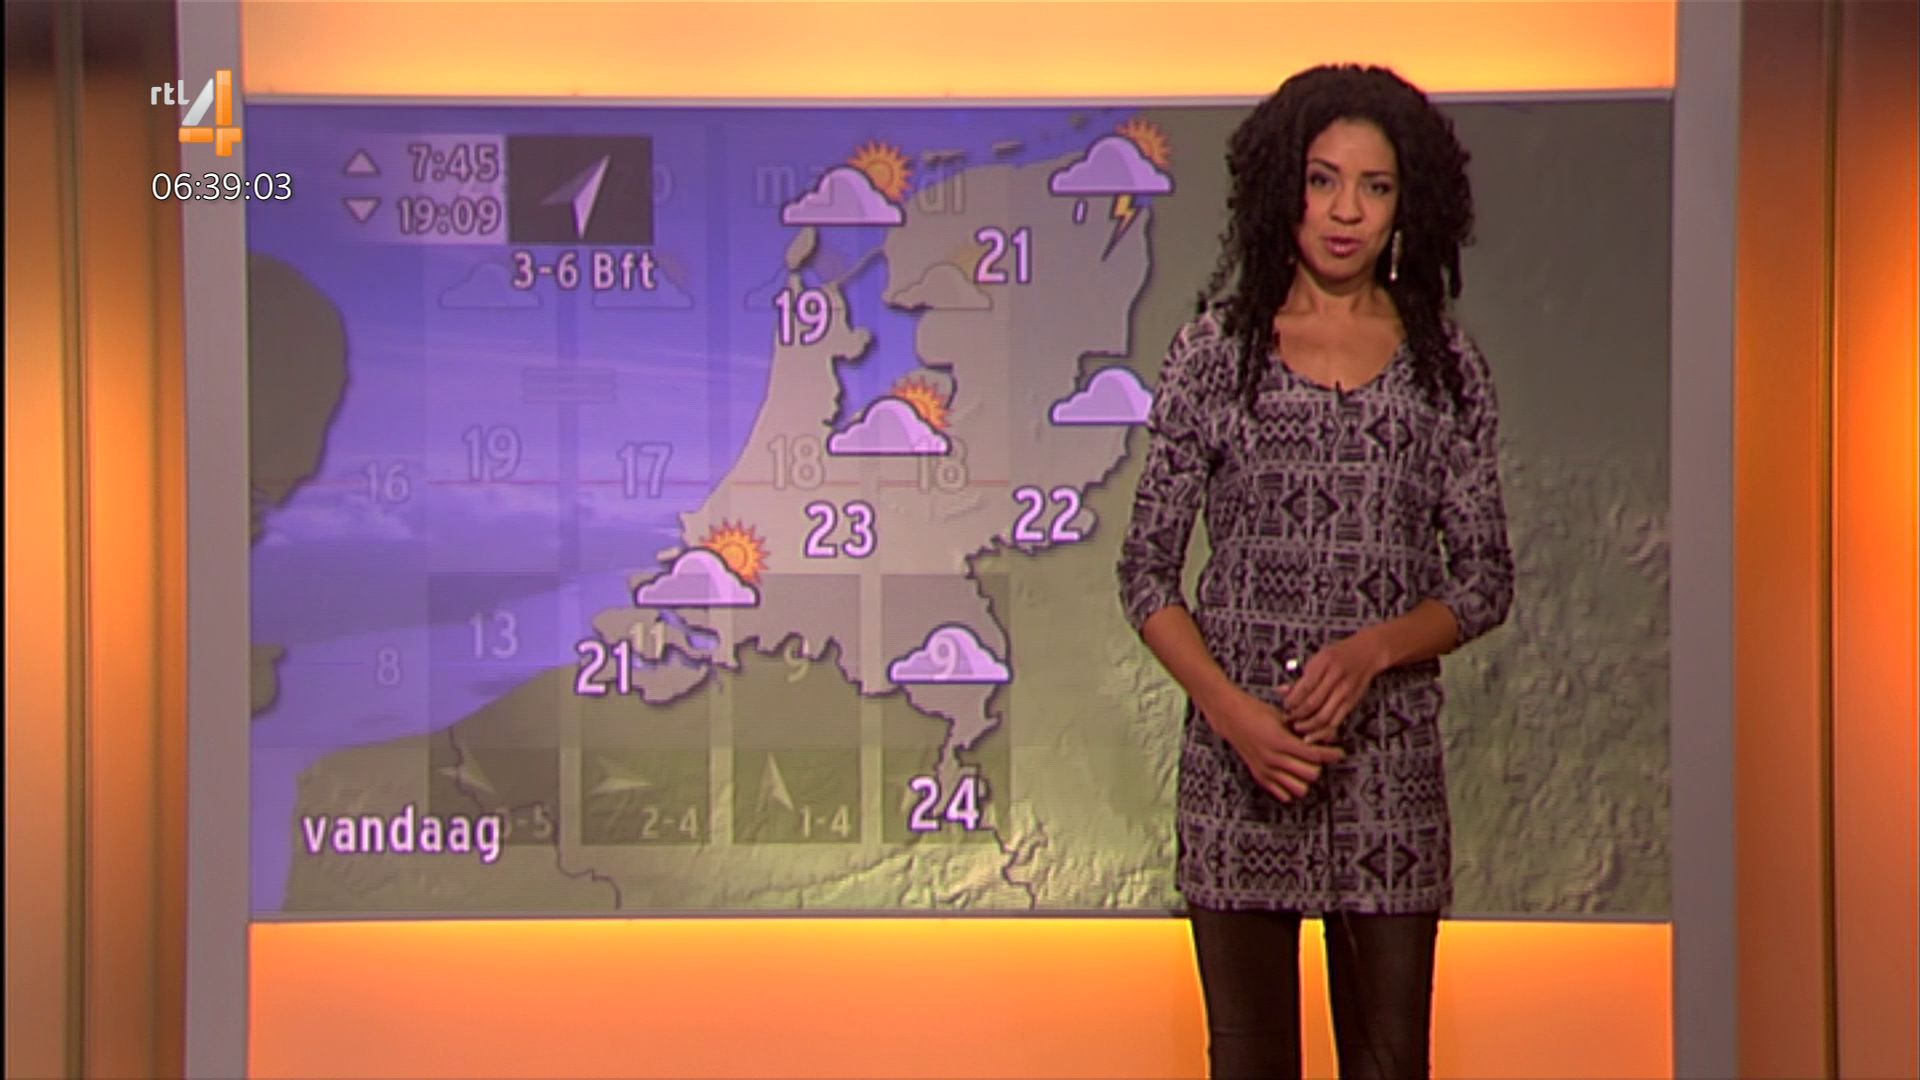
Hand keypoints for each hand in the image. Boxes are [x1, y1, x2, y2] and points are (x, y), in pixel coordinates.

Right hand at [1202, 690, 1345, 802]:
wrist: (1230, 716)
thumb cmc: (1256, 711)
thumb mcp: (1282, 716)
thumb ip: (1303, 729)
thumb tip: (1328, 735)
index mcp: (1281, 741)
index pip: (1314, 754)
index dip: (1331, 754)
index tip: (1340, 753)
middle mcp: (1274, 758)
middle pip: (1311, 774)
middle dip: (1318, 766)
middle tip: (1316, 757)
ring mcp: (1266, 770)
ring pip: (1299, 788)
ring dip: (1305, 779)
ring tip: (1303, 768)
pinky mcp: (1259, 776)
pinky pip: (1282, 794)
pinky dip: (1290, 788)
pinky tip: (1290, 776)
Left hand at [1282, 633, 1388, 743]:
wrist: (1367, 652)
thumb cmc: (1338, 654)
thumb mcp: (1318, 658)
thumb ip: (1301, 677)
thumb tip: (1281, 691)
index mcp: (1324, 663)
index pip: (1305, 687)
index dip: (1292, 700)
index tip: (1285, 706)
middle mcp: (1336, 677)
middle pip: (1313, 703)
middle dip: (1298, 715)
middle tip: (1288, 719)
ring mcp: (1345, 691)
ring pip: (1324, 716)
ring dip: (1309, 726)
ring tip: (1298, 727)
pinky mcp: (1352, 702)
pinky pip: (1336, 721)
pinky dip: (1324, 731)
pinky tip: (1314, 733)